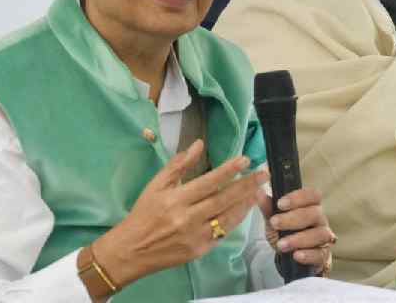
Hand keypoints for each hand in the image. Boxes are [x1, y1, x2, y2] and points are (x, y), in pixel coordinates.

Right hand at [88, 140, 268, 288]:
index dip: (229, 170)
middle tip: (264, 173)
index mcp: (175, 199)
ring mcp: (195, 236)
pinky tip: (244, 208)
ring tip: (260, 190)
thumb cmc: (144, 213)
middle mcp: (187, 218)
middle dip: (246, 185)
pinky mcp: (200, 250)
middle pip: (223, 199)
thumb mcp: (156, 185)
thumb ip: (179, 164)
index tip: (245, 160)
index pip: (209, 182)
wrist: (131, 251)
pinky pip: (223, 233)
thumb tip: (199, 144)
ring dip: (246, 203)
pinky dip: (235, 220)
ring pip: (227, 218)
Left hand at [259, 186, 334, 273]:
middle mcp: (320, 219)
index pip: (312, 195)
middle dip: (293, 219)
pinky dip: (309, 255)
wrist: (289, 255)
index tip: (280, 204)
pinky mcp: (324, 255)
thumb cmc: (285, 232)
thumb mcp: (274, 220)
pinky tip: (296, 255)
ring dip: (299, 239)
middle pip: (314, 214)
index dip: (298, 198)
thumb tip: (260, 192)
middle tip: (274, 223)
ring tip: (281, 244)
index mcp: (311, 206)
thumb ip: (268, 208)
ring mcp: (324, 237)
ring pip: (320, 234)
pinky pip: (321, 254)